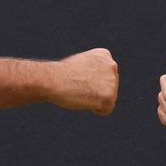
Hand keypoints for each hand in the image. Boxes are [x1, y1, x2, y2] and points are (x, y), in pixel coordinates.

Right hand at [0, 50, 118, 113]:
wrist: (53, 79)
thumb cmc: (61, 74)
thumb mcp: (80, 64)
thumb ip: (93, 70)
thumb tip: (98, 81)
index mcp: (105, 55)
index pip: (104, 76)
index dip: (90, 81)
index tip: (78, 77)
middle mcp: (112, 66)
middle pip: (108, 88)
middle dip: (94, 90)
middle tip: (78, 85)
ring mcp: (112, 81)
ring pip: (107, 99)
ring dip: (94, 99)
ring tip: (80, 91)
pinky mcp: (109, 97)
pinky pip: (105, 110)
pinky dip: (95, 109)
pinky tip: (84, 98)